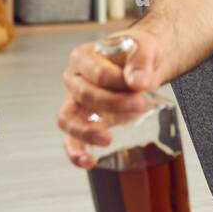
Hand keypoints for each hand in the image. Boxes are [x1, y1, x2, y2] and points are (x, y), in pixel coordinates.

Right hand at [57, 28, 164, 169]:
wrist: (138, 64)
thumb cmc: (137, 54)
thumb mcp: (145, 48)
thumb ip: (142, 62)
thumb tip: (138, 82)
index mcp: (83, 57)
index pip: (97, 73)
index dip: (119, 81)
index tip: (141, 84)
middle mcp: (74, 79)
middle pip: (84, 94)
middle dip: (113, 103)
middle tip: (140, 104)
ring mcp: (75, 103)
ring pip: (68, 120)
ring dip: (86, 132)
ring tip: (107, 139)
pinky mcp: (82, 123)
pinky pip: (70, 140)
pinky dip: (75, 153)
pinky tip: (88, 163)